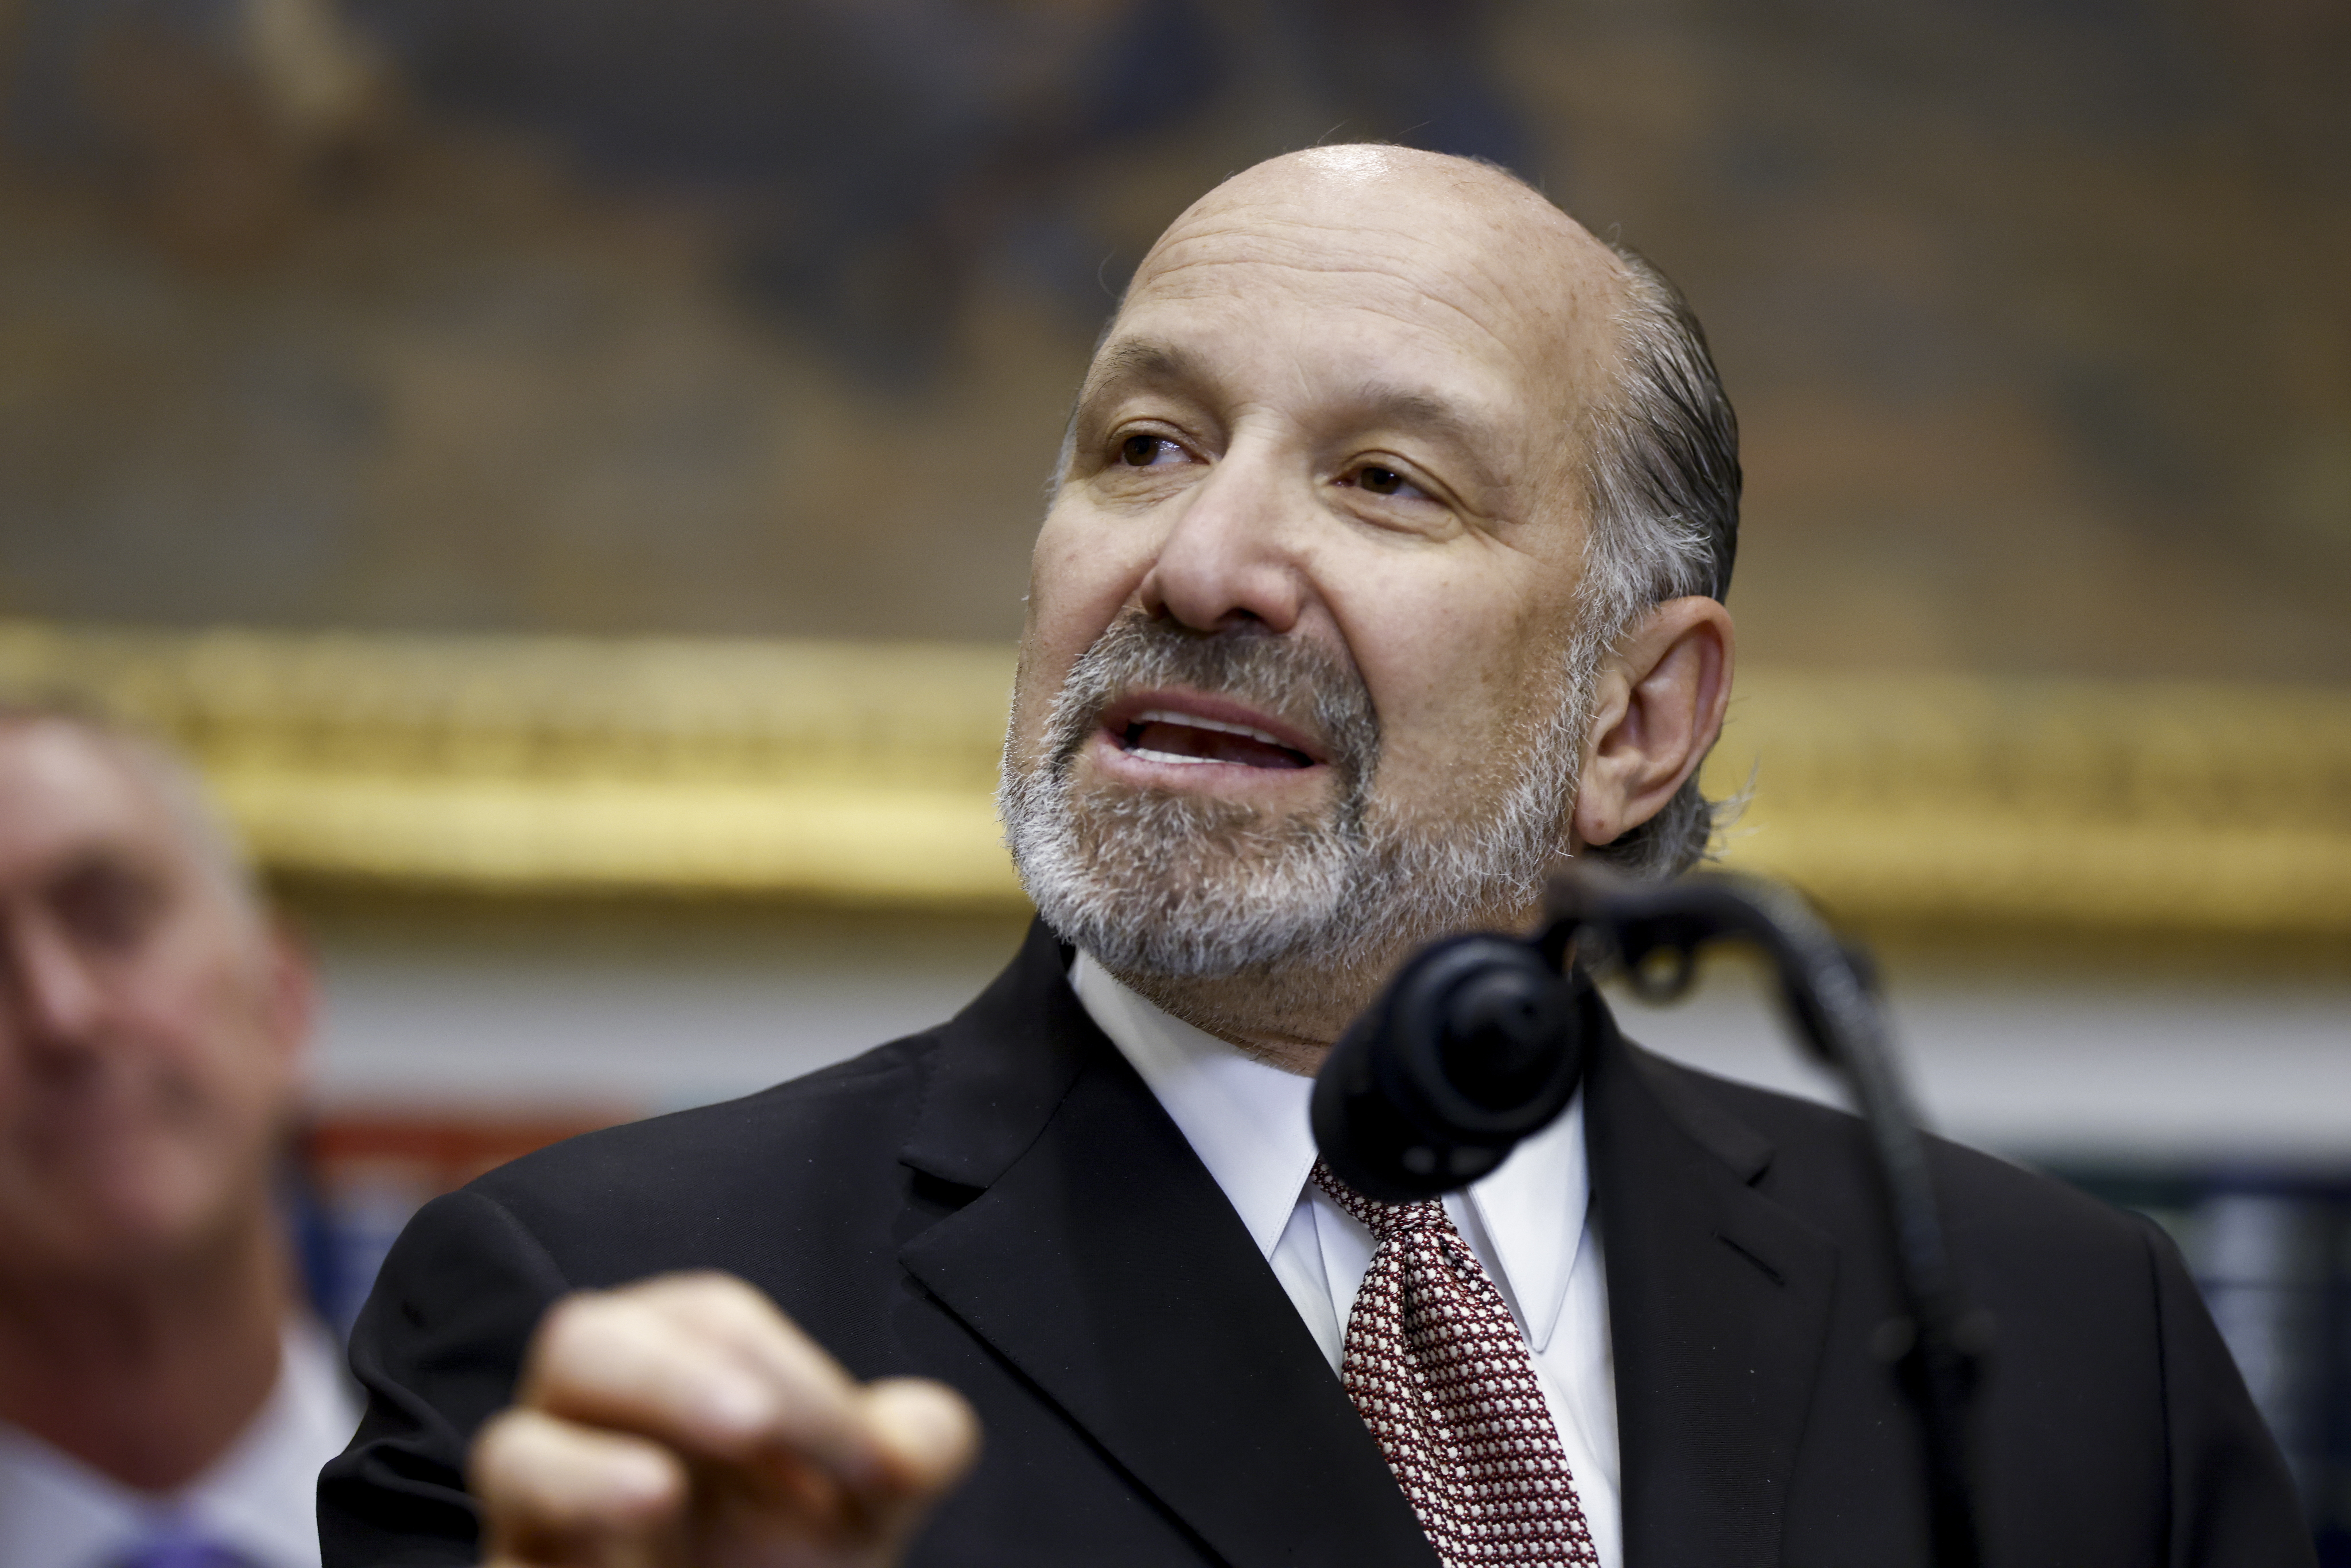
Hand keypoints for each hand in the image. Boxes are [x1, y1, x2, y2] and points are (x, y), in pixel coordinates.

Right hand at [470, 1272, 979, 1567]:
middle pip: (583, 1341)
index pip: (708, 1318)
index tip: (867, 1457)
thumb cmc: (780, 1559)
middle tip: (755, 1425)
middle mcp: (593, 1428)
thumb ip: (909, 1449)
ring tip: (660, 1494)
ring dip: (583, 1468)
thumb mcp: (863, 1502)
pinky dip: (564, 1555)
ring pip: (510, 1450)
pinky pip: (505, 1562)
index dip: (790, 1367)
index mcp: (672, 1375)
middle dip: (673, 1373)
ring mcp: (543, 1514)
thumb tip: (923, 1437)